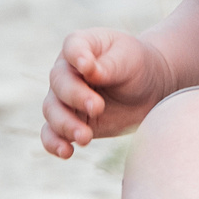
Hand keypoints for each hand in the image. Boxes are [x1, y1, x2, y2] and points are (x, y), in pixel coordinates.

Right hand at [40, 29, 174, 158]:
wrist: (147, 89)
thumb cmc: (137, 66)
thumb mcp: (130, 59)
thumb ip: (109, 65)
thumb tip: (89, 70)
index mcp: (81, 46)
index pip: (72, 47)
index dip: (76, 57)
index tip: (87, 67)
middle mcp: (66, 71)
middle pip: (59, 83)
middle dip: (76, 97)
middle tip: (98, 107)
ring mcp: (64, 98)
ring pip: (52, 111)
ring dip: (65, 125)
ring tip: (85, 137)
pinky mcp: (69, 122)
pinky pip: (51, 134)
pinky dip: (54, 143)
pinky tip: (67, 152)